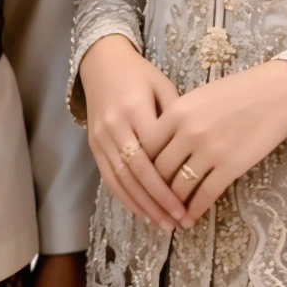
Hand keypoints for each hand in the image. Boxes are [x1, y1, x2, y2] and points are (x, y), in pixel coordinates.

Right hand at [78, 34, 186, 231]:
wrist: (102, 62)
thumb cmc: (140, 74)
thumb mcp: (163, 86)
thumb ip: (175, 117)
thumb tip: (193, 153)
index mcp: (134, 108)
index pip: (153, 153)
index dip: (169, 181)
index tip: (189, 200)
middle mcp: (115, 126)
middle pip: (137, 171)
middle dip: (157, 200)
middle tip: (177, 221)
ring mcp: (101, 137)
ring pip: (121, 179)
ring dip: (142, 205)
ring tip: (162, 223)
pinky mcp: (93, 145)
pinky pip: (109, 177)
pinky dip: (125, 198)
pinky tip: (141, 212)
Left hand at [149, 58, 286, 226]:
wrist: (276, 93)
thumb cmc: (238, 90)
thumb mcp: (199, 97)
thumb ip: (178, 118)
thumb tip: (162, 145)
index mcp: (177, 111)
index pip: (146, 146)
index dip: (141, 166)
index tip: (141, 178)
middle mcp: (188, 133)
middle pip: (159, 170)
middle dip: (154, 190)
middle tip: (153, 203)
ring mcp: (209, 151)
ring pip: (179, 187)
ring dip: (173, 206)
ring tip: (170, 217)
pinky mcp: (230, 168)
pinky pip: (205, 195)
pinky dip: (195, 210)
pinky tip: (191, 219)